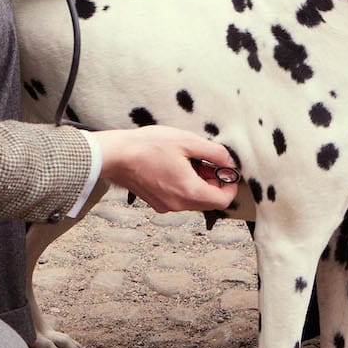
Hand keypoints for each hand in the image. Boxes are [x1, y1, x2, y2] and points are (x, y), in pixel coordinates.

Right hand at [94, 126, 239, 212]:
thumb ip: (214, 152)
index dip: (230, 185)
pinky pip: (178, 198)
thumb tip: (228, 161)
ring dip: (198, 183)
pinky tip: (174, 166)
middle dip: (213, 183)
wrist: (116, 155)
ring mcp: (166, 206)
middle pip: (209, 201)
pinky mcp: (155, 202)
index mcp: (190, 192)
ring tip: (188, 161)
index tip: (226, 170)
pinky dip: (183, 186)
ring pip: (193, 200)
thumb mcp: (187, 141)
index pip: (224, 200)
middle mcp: (179, 205)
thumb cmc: (149, 146)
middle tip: (206, 161)